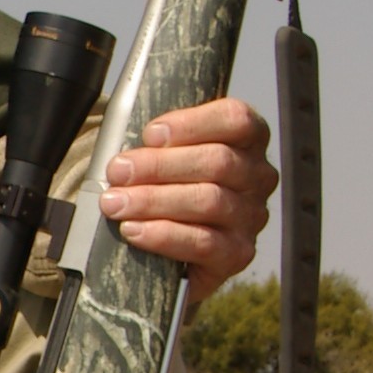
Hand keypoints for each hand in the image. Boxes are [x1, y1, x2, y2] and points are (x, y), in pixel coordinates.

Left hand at [100, 97, 276, 307]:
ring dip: (153, 201)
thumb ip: (158, 144)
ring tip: (115, 203)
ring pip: (208, 201)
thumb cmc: (169, 186)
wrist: (174, 250)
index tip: (149, 134)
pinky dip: (163, 235)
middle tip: (118, 172)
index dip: (192, 124)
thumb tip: (126, 155)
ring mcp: (251, 216)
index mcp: (247, 140)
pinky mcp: (238, 253)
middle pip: (217, 162)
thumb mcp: (168, 154)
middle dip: (159, 166)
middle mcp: (257, 176)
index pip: (235, 120)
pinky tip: (133, 230)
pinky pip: (203, 243)